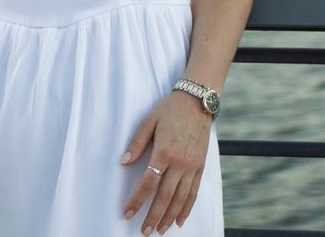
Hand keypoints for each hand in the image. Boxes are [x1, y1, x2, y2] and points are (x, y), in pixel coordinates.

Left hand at [120, 91, 211, 233]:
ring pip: (181, 198)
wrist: (197, 101)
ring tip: (161, 230)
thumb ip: (136, 144)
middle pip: (165, 197)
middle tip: (144, 231)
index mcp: (164, 152)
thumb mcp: (149, 121)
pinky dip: (187, 208)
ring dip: (170, 216)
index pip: (148, 183)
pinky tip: (180, 219)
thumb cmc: (170, 109)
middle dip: (153, 216)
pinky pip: (194, 192)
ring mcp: (192, 166)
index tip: (127, 213)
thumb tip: (123, 162)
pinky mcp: (200, 167)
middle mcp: (180, 163)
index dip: (137, 200)